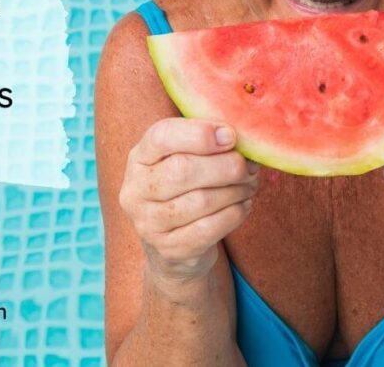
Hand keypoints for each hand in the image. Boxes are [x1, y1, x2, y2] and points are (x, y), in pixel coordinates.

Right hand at [119, 118, 258, 283]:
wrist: (173, 245)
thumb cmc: (186, 189)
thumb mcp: (186, 158)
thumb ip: (206, 142)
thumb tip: (239, 135)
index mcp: (139, 157)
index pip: (162, 136)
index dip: (199, 133)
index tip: (230, 136)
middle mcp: (135, 190)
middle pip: (183, 169)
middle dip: (226, 166)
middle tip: (249, 166)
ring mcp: (147, 223)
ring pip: (201, 201)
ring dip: (235, 190)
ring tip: (249, 185)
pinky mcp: (168, 249)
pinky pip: (208, 229)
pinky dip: (234, 214)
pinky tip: (243, 206)